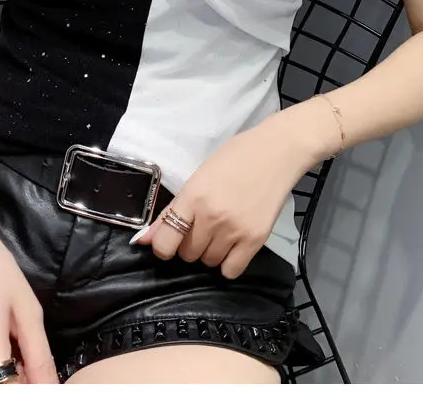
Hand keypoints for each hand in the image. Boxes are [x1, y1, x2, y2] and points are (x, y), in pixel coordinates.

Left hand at [135, 109, 319, 278]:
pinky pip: (231, 271)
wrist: (276, 152)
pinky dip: (229, 263)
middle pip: (187, 254)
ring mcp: (234, 230)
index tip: (169, 241)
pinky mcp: (255, 240)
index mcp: (193, 196)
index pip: (165, 241)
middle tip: (201, 227)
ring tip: (220, 231)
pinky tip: (233, 245)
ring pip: (208, 262)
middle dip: (190, 244)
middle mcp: (210, 217)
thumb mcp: (198, 176)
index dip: (163, 246)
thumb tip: (146, 240)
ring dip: (210, 251)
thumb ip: (173, 210)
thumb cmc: (235, 157)